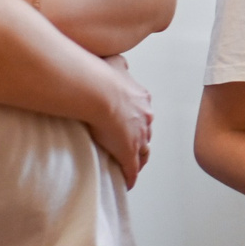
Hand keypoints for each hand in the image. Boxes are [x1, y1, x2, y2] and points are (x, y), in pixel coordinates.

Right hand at [86, 57, 152, 188]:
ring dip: (138, 159)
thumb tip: (122, 62)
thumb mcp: (115, 64)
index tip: (132, 126)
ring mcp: (138, 136)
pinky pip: (131, 168)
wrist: (97, 92)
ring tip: (132, 166)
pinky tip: (128, 183)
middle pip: (146, 134)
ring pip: (143, 152)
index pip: (143, 114)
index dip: (138, 122)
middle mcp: (144, 118)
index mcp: (141, 100)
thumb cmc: (102, 77)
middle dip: (141, 141)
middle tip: (134, 147)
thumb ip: (120, 65)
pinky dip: (130, 176)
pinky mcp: (128, 152)